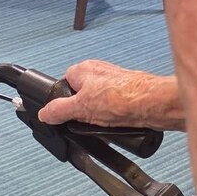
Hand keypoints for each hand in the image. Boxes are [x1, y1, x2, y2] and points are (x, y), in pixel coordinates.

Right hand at [37, 60, 183, 129]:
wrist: (152, 104)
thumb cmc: (122, 97)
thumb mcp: (80, 107)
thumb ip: (58, 110)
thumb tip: (44, 113)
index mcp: (83, 70)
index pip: (63, 85)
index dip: (63, 102)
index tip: (63, 114)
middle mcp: (99, 73)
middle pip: (80, 98)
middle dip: (82, 113)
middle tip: (85, 122)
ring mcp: (113, 84)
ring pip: (97, 106)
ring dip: (98, 119)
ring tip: (104, 124)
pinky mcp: (126, 95)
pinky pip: (111, 111)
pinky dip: (112, 120)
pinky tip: (115, 125)